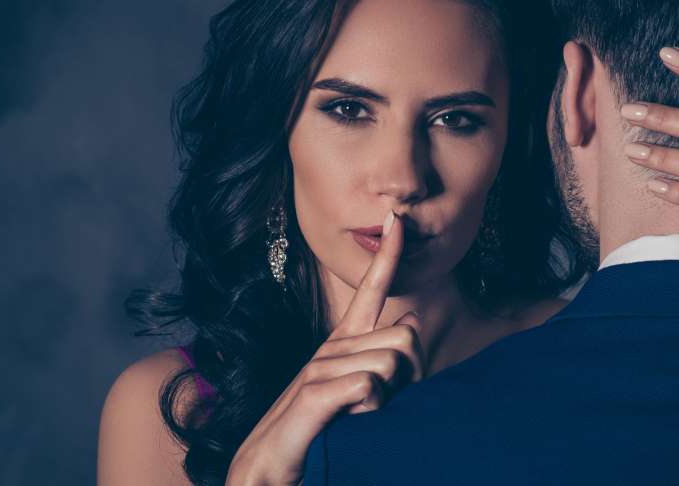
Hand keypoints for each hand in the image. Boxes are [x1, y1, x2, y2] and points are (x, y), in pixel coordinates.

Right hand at [226, 211, 425, 485]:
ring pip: (392, 362)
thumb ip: (386, 368)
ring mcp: (319, 369)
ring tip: (358, 417)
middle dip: (409, 374)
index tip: (397, 219)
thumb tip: (412, 334)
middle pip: (406, 336)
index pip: (370, 289)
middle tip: (380, 404)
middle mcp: (332, 347)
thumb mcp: (358, 398)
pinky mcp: (311, 394)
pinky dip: (370, 406)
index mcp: (344, 344)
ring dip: (387, 398)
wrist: (266, 476)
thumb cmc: (319, 438)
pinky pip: (368, 384)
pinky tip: (350, 420)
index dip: (387, 254)